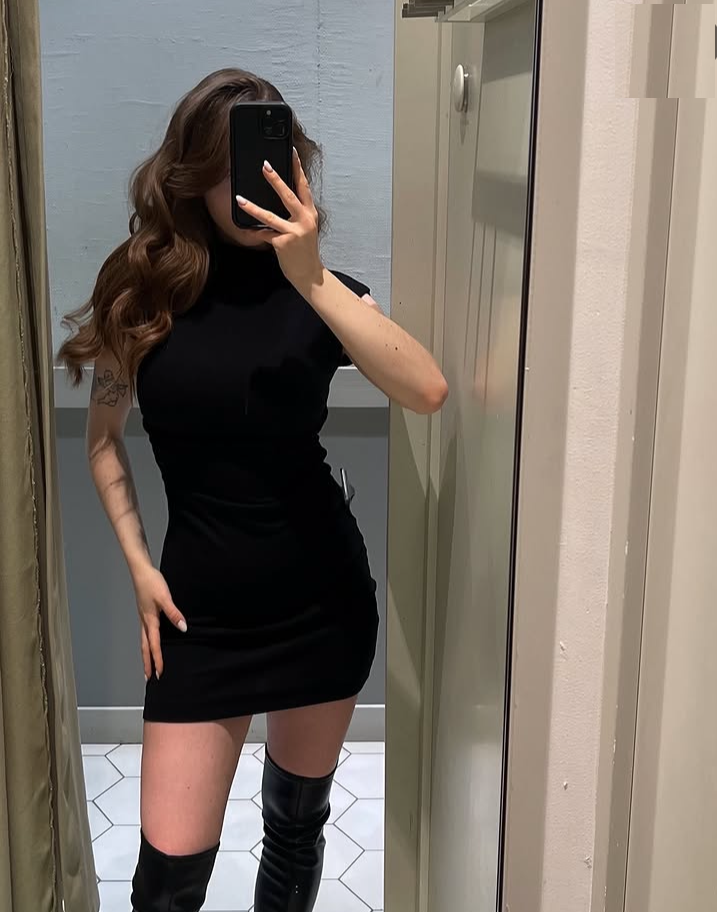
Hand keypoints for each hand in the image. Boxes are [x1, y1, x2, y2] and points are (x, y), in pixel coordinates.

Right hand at [132, 566, 186, 679]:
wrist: (141, 571)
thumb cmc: (151, 583)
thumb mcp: (165, 598)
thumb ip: (174, 614)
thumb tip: (183, 628)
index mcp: (150, 621)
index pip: (154, 645)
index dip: (157, 660)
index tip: (159, 673)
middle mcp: (144, 622)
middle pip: (145, 647)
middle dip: (147, 663)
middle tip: (148, 677)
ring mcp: (143, 617)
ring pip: (143, 641)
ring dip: (146, 653)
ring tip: (147, 664)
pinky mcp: (144, 612)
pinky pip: (145, 632)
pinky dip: (147, 642)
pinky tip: (151, 640)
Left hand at [235, 148, 323, 287]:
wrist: (309, 274)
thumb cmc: (304, 251)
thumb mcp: (305, 229)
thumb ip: (295, 214)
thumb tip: (279, 198)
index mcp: (310, 213)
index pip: (304, 186)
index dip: (297, 168)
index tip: (291, 151)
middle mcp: (304, 220)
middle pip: (289, 196)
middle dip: (276, 179)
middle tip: (265, 165)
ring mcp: (294, 232)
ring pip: (270, 216)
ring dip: (252, 207)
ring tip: (239, 198)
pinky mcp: (283, 243)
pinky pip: (263, 234)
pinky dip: (252, 232)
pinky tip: (244, 228)